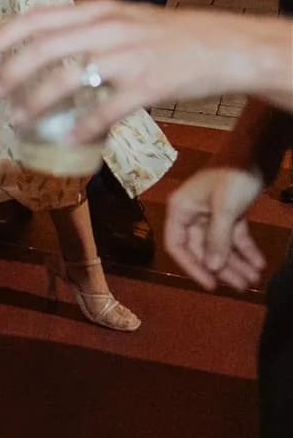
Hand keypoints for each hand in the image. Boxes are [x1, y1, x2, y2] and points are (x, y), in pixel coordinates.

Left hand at [0, 0, 292, 141]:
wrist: (229, 46)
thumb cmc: (172, 36)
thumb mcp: (126, 19)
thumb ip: (88, 29)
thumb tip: (46, 48)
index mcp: (100, 10)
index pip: (40, 18)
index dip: (3, 34)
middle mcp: (108, 29)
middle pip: (43, 49)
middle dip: (11, 74)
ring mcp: (128, 57)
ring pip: (66, 81)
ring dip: (36, 104)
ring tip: (18, 121)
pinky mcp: (149, 85)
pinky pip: (106, 110)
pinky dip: (84, 126)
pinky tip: (69, 138)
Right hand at [164, 164, 267, 290]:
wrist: (257, 151)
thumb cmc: (233, 176)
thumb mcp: (225, 209)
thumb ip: (217, 239)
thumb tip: (212, 267)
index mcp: (181, 210)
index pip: (178, 245)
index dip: (193, 267)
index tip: (211, 285)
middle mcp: (192, 213)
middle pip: (202, 249)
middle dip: (222, 268)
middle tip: (241, 286)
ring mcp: (211, 213)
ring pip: (220, 245)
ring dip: (236, 262)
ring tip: (254, 279)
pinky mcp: (230, 212)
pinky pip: (235, 236)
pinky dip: (246, 249)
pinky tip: (259, 263)